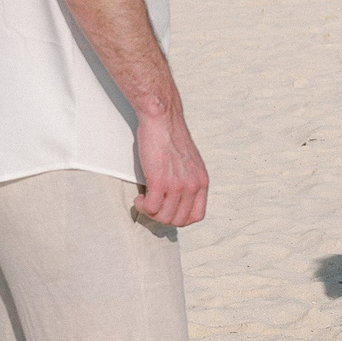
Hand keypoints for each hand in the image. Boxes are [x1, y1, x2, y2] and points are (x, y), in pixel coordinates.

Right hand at [133, 109, 209, 226]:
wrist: (162, 119)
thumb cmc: (171, 137)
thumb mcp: (190, 163)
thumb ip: (189, 181)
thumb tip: (180, 199)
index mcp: (202, 182)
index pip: (196, 216)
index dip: (180, 219)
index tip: (168, 211)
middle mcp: (192, 185)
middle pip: (178, 221)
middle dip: (162, 218)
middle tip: (152, 206)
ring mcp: (177, 184)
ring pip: (163, 217)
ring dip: (150, 212)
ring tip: (144, 201)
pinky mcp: (159, 180)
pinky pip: (151, 207)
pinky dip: (142, 206)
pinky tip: (140, 197)